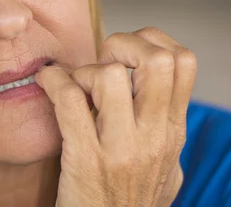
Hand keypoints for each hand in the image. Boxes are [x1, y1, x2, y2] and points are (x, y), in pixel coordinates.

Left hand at [36, 27, 196, 206]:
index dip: (154, 40)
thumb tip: (162, 95)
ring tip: (76, 84)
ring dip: (85, 70)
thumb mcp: (165, 167)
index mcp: (173, 130)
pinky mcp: (85, 158)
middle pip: (157, 60)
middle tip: (103, 59)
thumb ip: (164, 131)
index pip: (184, 61)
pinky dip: (52, 81)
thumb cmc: (131, 201)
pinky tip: (46, 84)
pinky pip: (68, 99)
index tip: (128, 52)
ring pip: (109, 76)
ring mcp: (120, 147)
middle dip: (124, 43)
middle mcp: (154, 135)